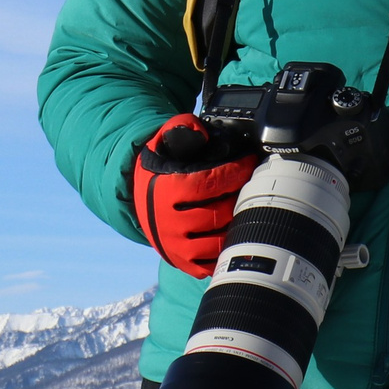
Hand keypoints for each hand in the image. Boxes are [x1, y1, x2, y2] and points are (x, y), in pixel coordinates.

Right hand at [131, 115, 259, 278]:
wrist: (139, 198)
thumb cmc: (159, 168)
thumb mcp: (163, 141)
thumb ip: (181, 127)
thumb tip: (201, 132)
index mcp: (165, 192)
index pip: (211, 182)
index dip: (236, 170)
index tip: (248, 162)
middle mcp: (168, 223)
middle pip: (220, 212)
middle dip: (239, 196)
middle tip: (249, 184)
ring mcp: (175, 246)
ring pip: (220, 240)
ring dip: (236, 223)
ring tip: (243, 205)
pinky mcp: (182, 261)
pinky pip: (213, 262)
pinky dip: (226, 247)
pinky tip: (232, 229)